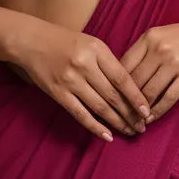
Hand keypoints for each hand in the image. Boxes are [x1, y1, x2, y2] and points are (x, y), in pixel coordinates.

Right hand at [8, 17, 150, 143]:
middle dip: (130, 114)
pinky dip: (95, 127)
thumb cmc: (66, 42)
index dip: (136, 97)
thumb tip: (131, 89)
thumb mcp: (92, 44)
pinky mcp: (58, 93)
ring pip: (99, 107)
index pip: (122, 78)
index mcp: (96, 50)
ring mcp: (70, 81)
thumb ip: (109, 63)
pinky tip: (107, 136)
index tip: (147, 111)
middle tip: (142, 126)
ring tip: (130, 131)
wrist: (32, 41)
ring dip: (117, 122)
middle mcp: (84, 66)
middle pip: (113, 95)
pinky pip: (80, 114)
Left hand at [119, 11, 178, 122]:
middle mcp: (158, 49)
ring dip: (140, 110)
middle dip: (125, 102)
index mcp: (149, 37)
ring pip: (149, 92)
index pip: (124, 65)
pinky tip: (151, 119)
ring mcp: (174, 62)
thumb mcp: (165, 35)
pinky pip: (168, 98)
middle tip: (119, 117)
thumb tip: (126, 74)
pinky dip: (157, 111)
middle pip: (134, 81)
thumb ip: (146, 50)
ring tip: (134, 121)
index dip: (115, 85)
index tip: (110, 99)